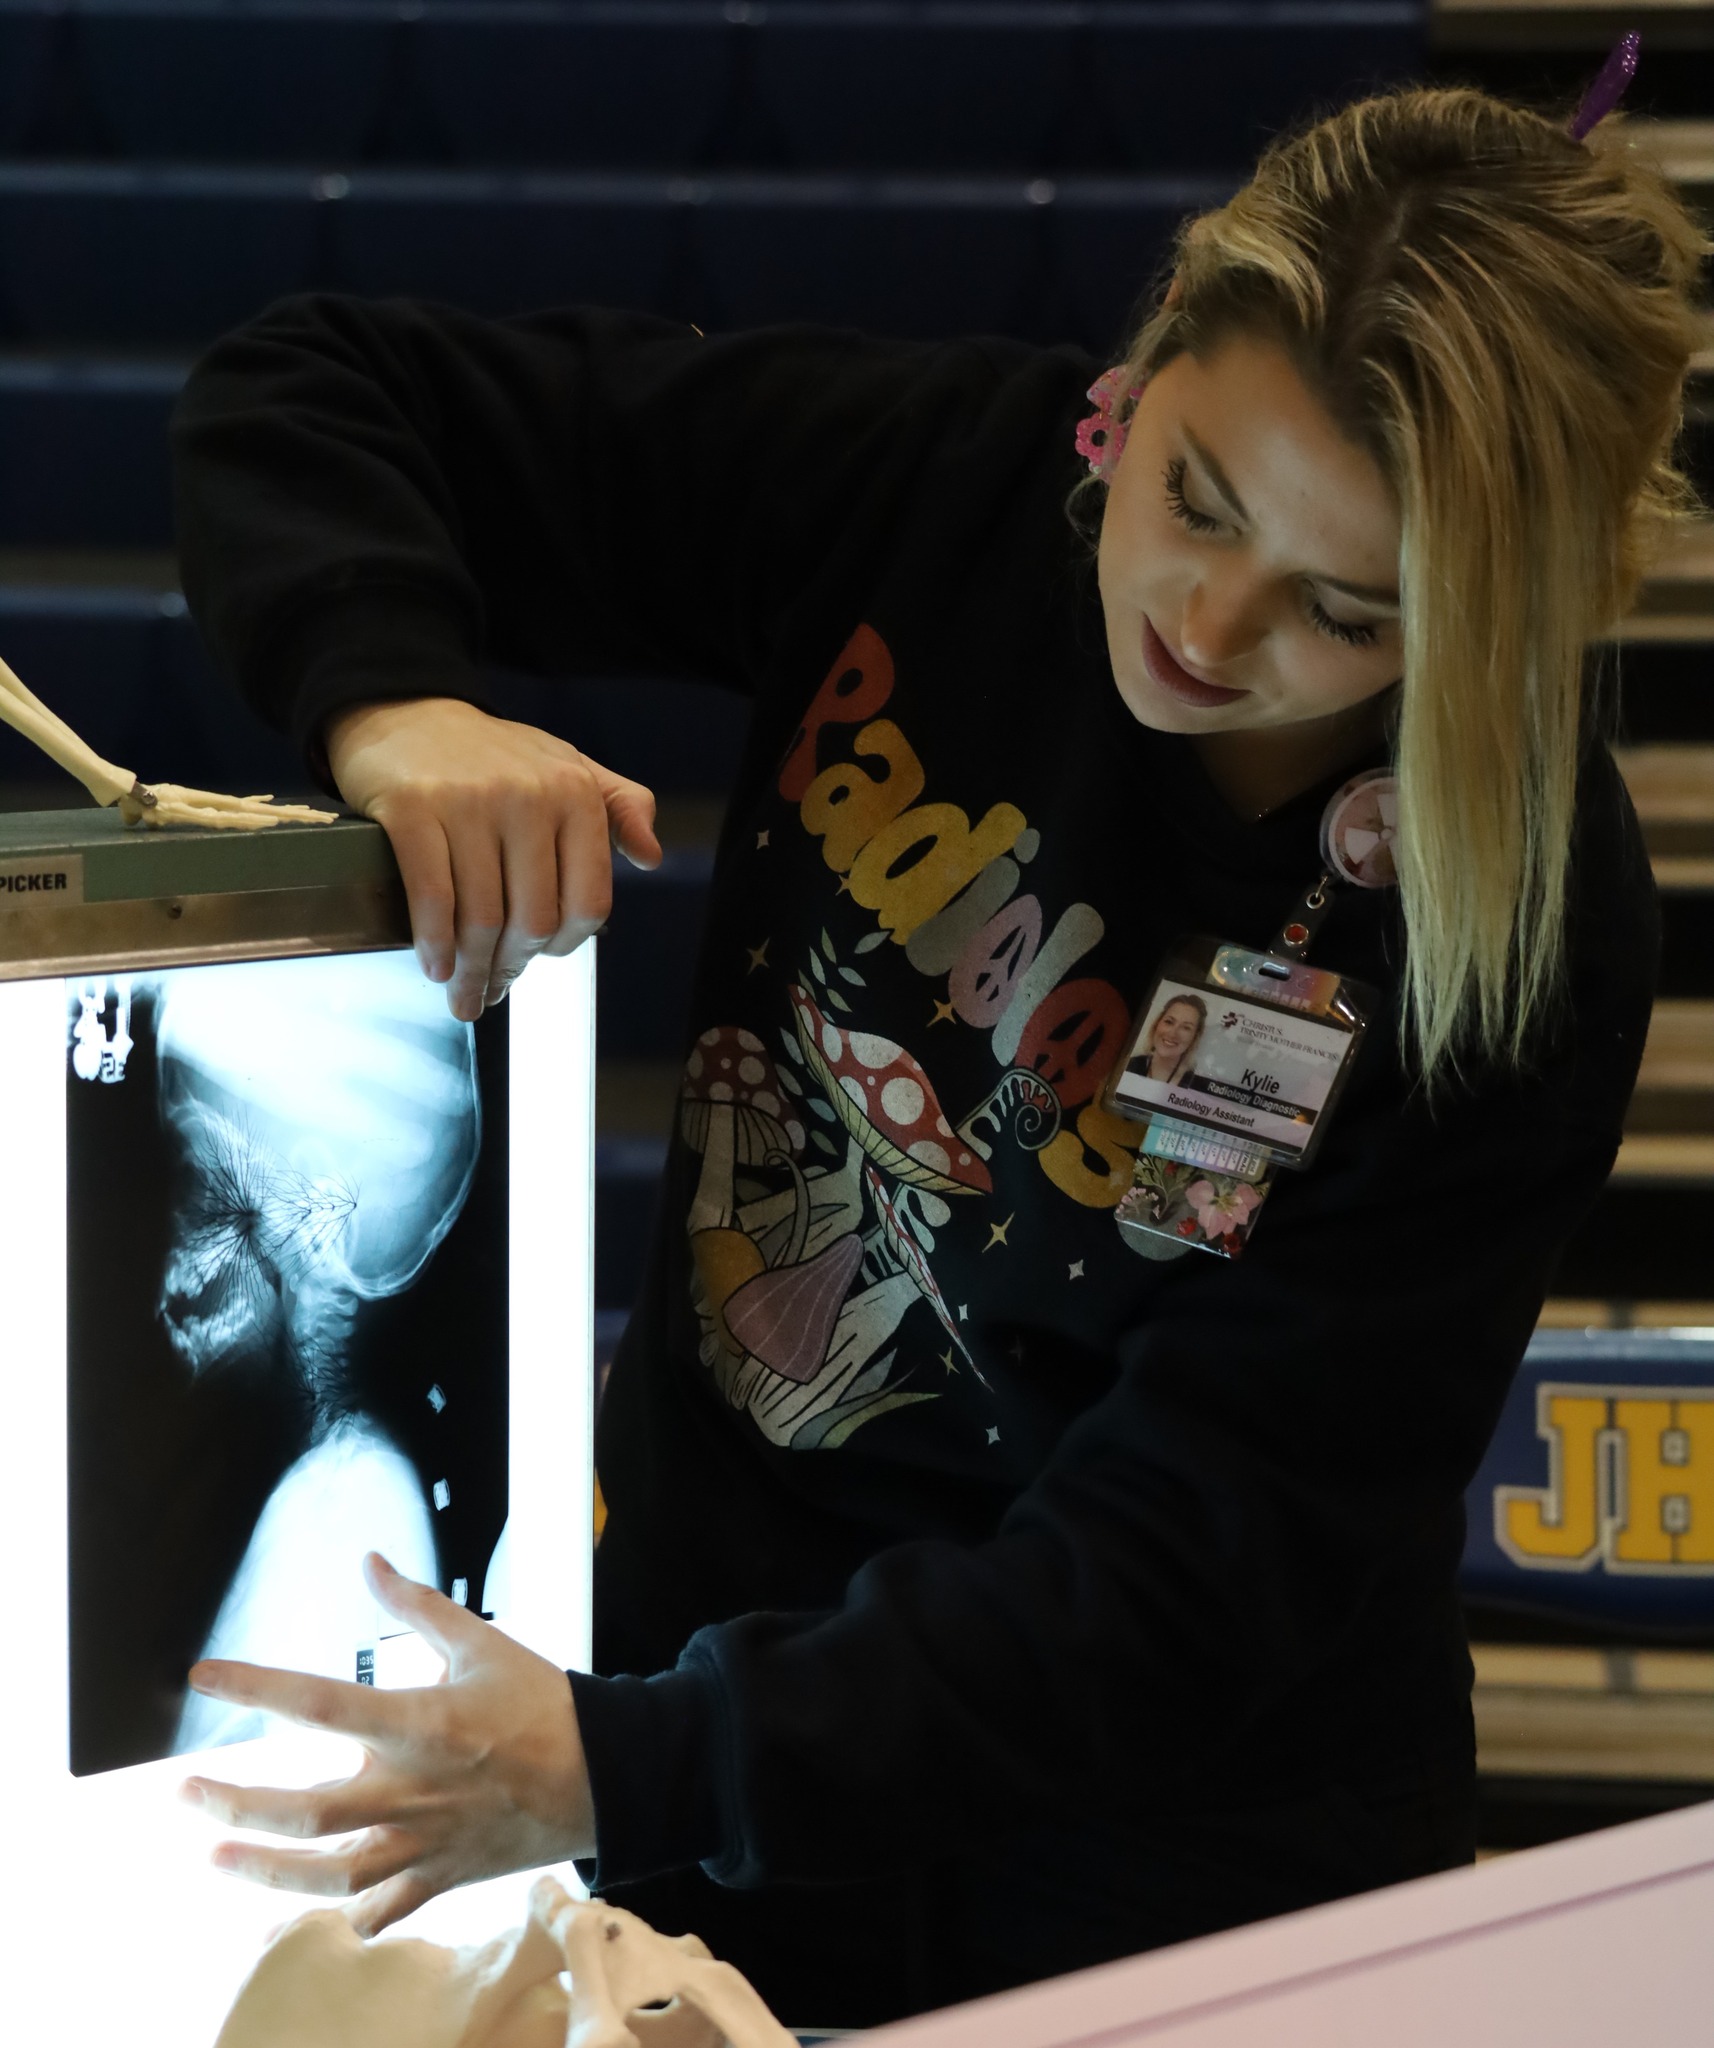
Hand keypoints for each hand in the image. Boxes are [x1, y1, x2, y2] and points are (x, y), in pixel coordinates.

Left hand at [179, 1553, 595, 1936]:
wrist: (605, 1774)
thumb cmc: (543, 1704)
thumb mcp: (481, 1642)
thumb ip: (416, 1607)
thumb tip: (371, 1563)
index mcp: (418, 1723)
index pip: (317, 1702)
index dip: (255, 1686)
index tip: (205, 1675)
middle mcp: (410, 1788)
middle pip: (303, 1810)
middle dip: (234, 1803)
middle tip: (187, 1791)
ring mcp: (423, 1841)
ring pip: (328, 1873)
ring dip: (264, 1870)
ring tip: (218, 1857)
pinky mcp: (442, 1874)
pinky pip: (382, 1908)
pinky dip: (345, 1913)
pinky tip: (310, 1907)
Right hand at [325, 697, 661, 1020]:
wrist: (405, 712)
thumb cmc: (492, 755)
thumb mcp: (568, 766)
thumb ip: (620, 807)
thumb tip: (651, 859)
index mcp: (576, 794)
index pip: (588, 901)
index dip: (566, 945)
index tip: (539, 959)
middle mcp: (529, 797)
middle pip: (533, 919)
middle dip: (513, 967)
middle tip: (493, 989)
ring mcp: (470, 802)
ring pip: (482, 916)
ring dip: (472, 970)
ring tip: (464, 994)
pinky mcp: (413, 808)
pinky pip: (432, 896)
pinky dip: (434, 943)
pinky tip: (435, 966)